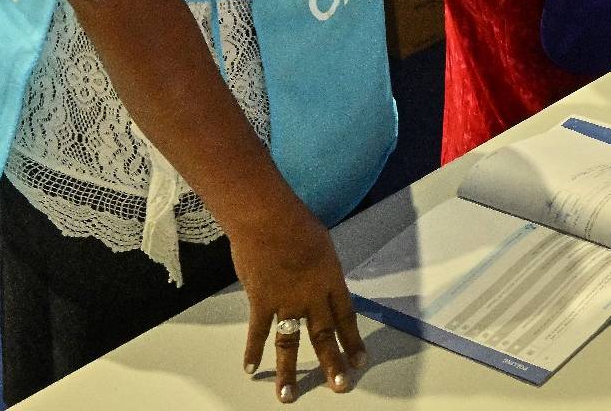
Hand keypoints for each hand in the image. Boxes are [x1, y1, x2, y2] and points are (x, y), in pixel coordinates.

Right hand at [231, 198, 367, 401]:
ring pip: (290, 343)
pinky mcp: (261, 302)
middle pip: (324, 335)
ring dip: (289, 371)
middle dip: (332, 363)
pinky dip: (252, 351)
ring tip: (288, 397)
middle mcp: (312, 296)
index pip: (346, 316)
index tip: (360, 361)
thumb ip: (321, 268)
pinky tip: (251, 369)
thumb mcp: (321, 244)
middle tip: (340, 387)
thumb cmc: (295, 222)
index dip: (353, 340)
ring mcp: (286, 302)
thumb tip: (319, 279)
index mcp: (331, 280)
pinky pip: (258, 332)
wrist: (266, 217)